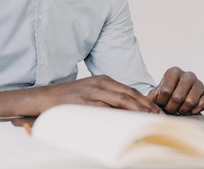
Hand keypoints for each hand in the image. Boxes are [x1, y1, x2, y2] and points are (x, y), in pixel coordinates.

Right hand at [40, 75, 163, 113]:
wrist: (44, 97)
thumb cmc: (68, 97)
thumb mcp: (90, 91)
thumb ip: (106, 98)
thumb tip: (125, 111)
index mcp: (103, 80)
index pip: (130, 90)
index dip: (146, 101)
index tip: (157, 111)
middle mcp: (100, 84)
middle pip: (129, 95)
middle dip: (146, 106)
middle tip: (159, 118)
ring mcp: (92, 93)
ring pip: (121, 101)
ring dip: (137, 111)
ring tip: (149, 121)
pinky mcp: (84, 103)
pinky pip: (105, 111)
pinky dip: (118, 117)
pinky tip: (127, 124)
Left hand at [147, 67, 203, 114]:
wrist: (176, 95)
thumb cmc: (166, 94)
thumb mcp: (156, 93)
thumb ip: (149, 98)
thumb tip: (142, 106)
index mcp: (174, 72)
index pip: (166, 90)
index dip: (162, 101)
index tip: (161, 102)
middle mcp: (188, 75)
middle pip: (178, 97)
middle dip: (171, 107)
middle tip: (169, 108)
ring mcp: (198, 83)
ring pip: (190, 102)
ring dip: (182, 110)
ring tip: (178, 109)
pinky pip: (201, 105)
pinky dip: (193, 111)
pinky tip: (188, 110)